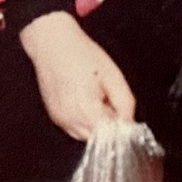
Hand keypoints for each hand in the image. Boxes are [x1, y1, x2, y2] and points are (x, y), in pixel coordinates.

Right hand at [19, 12, 134, 140]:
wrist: (52, 43)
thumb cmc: (81, 54)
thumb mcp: (113, 75)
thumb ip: (125, 103)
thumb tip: (129, 122)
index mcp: (85, 109)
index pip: (112, 135)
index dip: (121, 124)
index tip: (122, 110)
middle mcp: (69, 119)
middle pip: (100, 138)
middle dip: (109, 124)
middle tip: (109, 99)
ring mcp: (60, 119)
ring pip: (87, 136)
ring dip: (96, 124)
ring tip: (95, 97)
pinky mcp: (54, 116)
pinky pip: (74, 128)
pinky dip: (84, 120)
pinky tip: (84, 99)